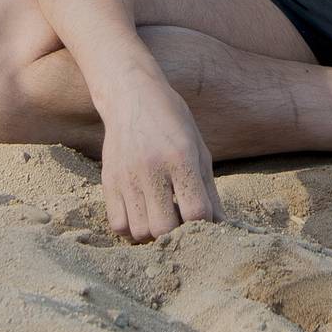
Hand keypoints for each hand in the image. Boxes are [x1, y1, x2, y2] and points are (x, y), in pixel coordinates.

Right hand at [99, 84, 222, 242]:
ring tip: (161, 218)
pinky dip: (131, 229)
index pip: (196, 211)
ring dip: (153, 234)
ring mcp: (127, 177)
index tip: (205, 220)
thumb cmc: (173, 122)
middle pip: (164, 228)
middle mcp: (152, 169)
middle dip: (177, 234)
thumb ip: (209, 190)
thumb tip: (222, 225)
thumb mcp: (199, 149)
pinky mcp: (108, 182)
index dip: (205, 224)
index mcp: (181, 158)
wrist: (132, 96)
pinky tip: (142, 215)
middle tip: (181, 223)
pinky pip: (117, 224)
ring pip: (139, 231)